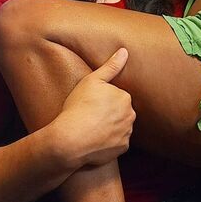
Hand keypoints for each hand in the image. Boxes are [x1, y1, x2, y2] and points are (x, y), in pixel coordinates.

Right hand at [52, 48, 135, 167]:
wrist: (70, 140)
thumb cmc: (78, 106)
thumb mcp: (92, 80)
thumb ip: (111, 65)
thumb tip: (124, 51)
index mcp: (125, 97)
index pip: (117, 97)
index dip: (102, 100)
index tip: (90, 104)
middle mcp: (130, 115)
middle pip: (120, 112)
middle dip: (109, 114)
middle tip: (90, 116)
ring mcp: (127, 133)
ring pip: (120, 128)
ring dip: (110, 128)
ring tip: (92, 129)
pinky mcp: (121, 150)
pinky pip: (117, 144)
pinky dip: (109, 143)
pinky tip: (95, 141)